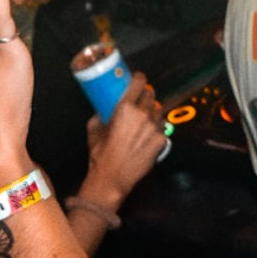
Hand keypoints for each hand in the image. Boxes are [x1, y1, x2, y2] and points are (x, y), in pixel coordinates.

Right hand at [79, 74, 165, 206]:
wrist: (112, 178)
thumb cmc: (101, 155)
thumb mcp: (94, 130)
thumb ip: (100, 115)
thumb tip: (102, 109)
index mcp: (125, 108)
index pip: (139, 83)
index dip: (139, 79)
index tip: (137, 79)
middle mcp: (142, 114)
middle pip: (150, 95)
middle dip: (145, 95)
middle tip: (139, 100)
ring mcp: (154, 127)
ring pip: (158, 110)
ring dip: (151, 111)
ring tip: (143, 119)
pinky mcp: (161, 139)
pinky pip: (161, 127)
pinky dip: (155, 128)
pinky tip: (147, 134)